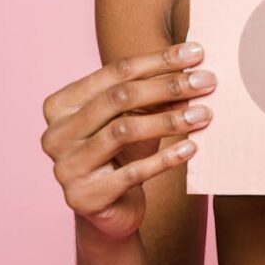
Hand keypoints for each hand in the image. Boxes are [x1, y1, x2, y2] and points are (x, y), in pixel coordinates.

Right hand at [40, 42, 215, 239]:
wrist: (110, 211)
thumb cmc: (122, 156)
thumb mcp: (135, 120)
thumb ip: (153, 97)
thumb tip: (194, 71)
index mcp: (61, 104)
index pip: (116, 71)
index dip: (159, 60)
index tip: (197, 53)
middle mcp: (56, 133)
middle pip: (119, 97)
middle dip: (169, 86)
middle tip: (207, 81)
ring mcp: (66, 166)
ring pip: (124, 130)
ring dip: (170, 120)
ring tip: (205, 114)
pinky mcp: (86, 196)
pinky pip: (132, 172)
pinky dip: (165, 158)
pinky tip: (191, 148)